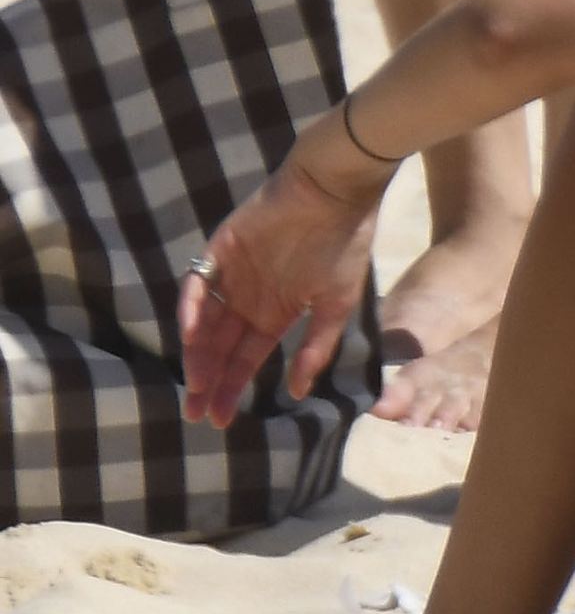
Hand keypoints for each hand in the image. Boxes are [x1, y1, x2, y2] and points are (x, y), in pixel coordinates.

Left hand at [179, 156, 382, 428]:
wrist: (336, 193)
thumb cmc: (344, 247)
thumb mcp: (336, 306)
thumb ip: (316, 348)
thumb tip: (299, 394)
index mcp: (276, 312)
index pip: (246, 357)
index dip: (232, 387)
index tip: (221, 420)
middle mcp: (249, 298)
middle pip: (218, 346)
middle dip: (208, 381)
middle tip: (195, 414)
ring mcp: (232, 274)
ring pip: (203, 321)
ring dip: (196, 353)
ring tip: (194, 384)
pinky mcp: (221, 248)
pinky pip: (198, 282)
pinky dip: (191, 308)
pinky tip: (191, 335)